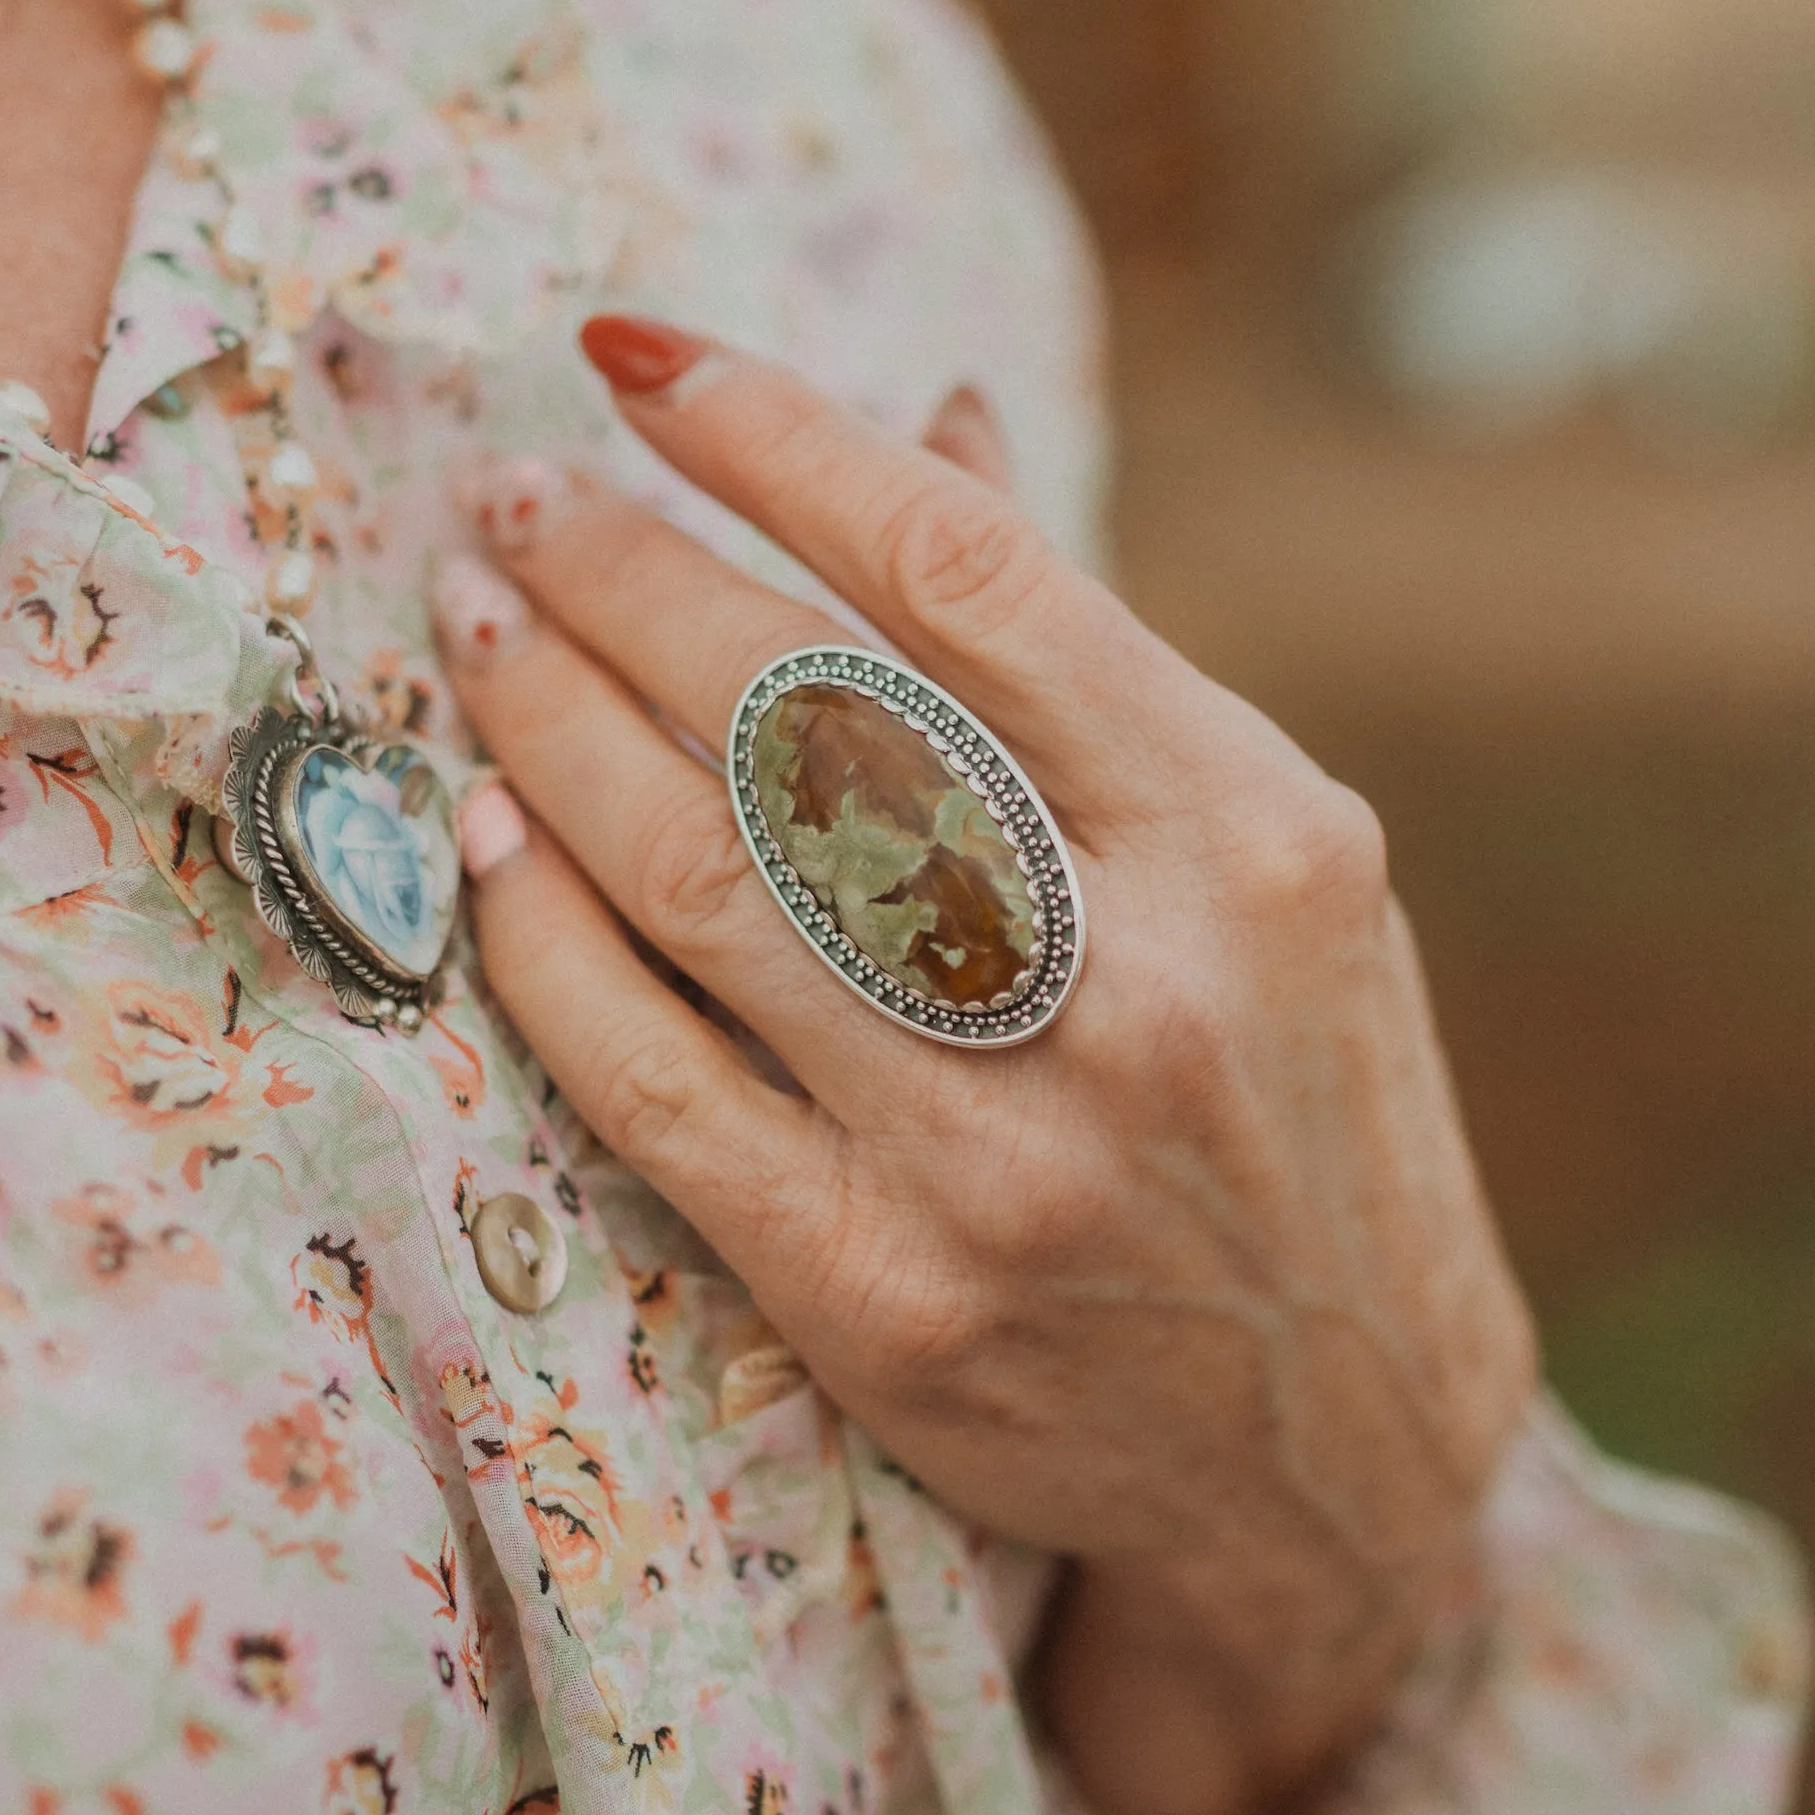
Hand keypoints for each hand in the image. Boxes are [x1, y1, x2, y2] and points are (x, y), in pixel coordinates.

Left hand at [434, 319, 1536, 1814]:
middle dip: (621, 573)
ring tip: (474, 632)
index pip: (968, 570)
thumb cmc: (1293, 1100)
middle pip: (803, 708)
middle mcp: (1136, 986)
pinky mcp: (883, 1299)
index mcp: (1251, 836)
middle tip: (512, 501)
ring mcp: (1003, 1156)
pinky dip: (541, 935)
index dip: (776, 441)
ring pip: (702, 876)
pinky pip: (649, 1076)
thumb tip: (927, 417)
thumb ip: (1087, 653)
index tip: (635, 359)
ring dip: (545, 727)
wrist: (1340, 1456)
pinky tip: (486, 836)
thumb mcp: (1268, 862)